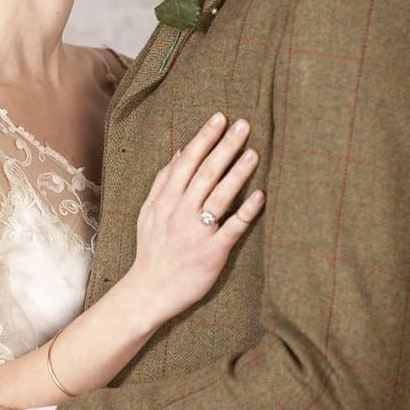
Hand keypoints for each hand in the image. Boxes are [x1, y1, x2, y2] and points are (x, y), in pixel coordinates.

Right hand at [128, 112, 263, 326]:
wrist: (149, 291)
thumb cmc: (152, 250)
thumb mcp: (148, 212)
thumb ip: (163, 182)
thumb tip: (180, 152)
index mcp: (165, 200)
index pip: (187, 161)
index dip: (204, 138)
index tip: (220, 118)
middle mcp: (180, 212)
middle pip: (206, 173)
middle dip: (225, 146)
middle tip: (243, 124)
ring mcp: (196, 232)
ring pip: (219, 196)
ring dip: (238, 174)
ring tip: (254, 153)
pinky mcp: (212, 253)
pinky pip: (231, 229)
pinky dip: (246, 212)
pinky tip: (260, 196)